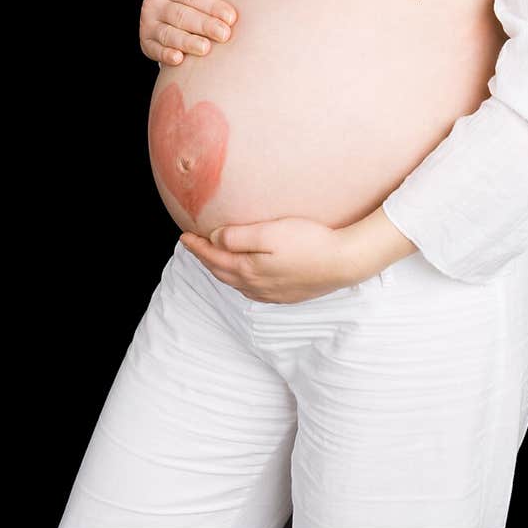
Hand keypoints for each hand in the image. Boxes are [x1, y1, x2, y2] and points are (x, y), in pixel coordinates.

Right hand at [139, 0, 241, 66]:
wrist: (169, 4)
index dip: (211, 6)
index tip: (231, 17)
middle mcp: (155, 2)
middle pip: (181, 15)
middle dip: (204, 25)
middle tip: (224, 34)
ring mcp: (148, 23)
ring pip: (168, 34)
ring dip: (187, 42)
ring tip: (206, 48)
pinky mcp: (146, 42)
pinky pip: (155, 49)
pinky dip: (165, 55)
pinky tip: (179, 59)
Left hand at [179, 217, 356, 303]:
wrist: (344, 262)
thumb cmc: (309, 242)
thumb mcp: (270, 232)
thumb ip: (238, 237)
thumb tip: (214, 239)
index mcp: (248, 269)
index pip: (214, 257)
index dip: (197, 246)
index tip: (184, 235)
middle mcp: (256, 286)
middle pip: (222, 272)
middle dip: (205, 259)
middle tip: (194, 245)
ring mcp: (272, 293)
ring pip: (237, 283)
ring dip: (221, 270)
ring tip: (214, 258)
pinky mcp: (287, 294)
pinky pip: (253, 290)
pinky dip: (240, 280)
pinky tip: (245, 275)